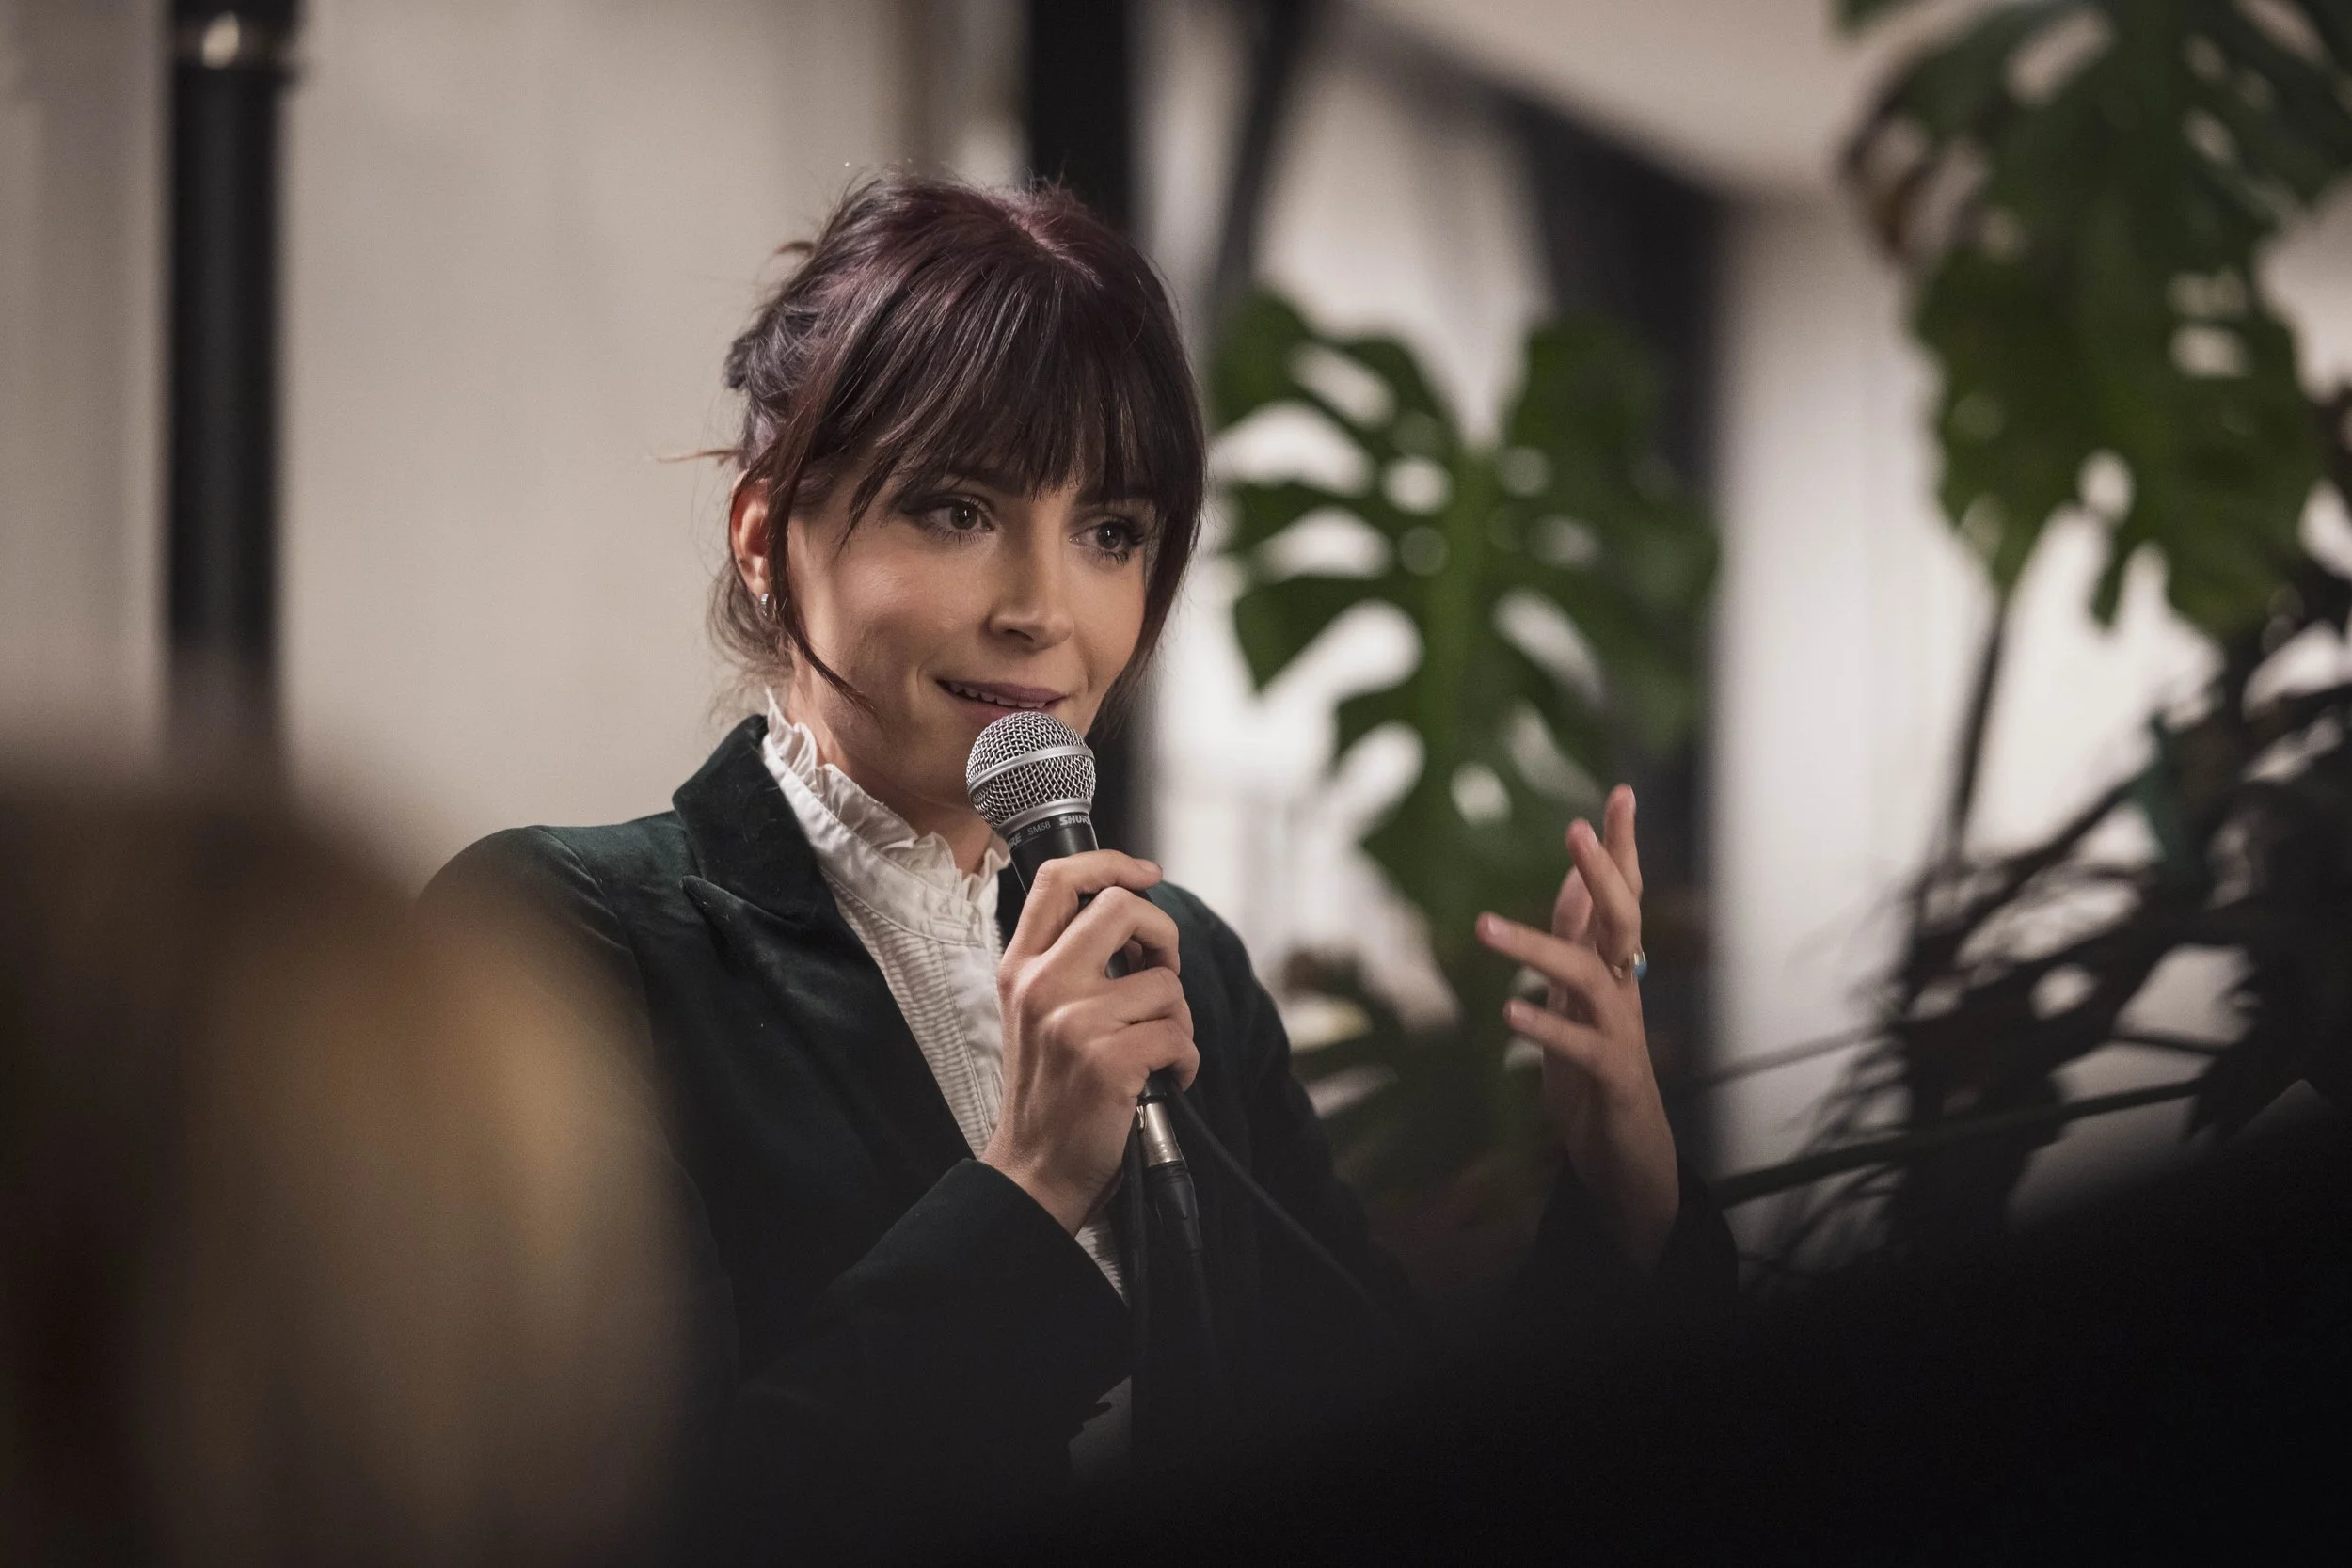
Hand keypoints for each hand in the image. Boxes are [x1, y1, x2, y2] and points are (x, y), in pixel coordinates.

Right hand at [984, 851, 1197, 1233]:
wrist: (1036, 1170)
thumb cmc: (1050, 1093)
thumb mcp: (1035, 1014)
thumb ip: (1069, 963)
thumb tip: (1135, 917)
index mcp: (1020, 968)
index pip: (1059, 880)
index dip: (1111, 862)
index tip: (1147, 874)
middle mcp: (1042, 985)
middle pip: (1121, 907)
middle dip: (1163, 935)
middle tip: (1162, 972)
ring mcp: (1074, 1021)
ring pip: (1164, 984)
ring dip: (1176, 1020)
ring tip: (1153, 1051)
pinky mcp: (1110, 1059)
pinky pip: (1179, 1035)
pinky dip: (1185, 1061)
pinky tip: (1164, 1079)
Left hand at [1475, 786, 1679, 1270]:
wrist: (1626, 1157)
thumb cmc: (1597, 1071)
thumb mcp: (1578, 998)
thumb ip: (1579, 940)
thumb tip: (1576, 881)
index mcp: (1614, 968)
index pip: (1621, 895)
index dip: (1621, 847)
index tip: (1619, 793)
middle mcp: (1624, 990)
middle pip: (1623, 919)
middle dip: (1604, 872)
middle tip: (1576, 828)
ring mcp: (1621, 1034)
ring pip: (1590, 977)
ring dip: (1538, 946)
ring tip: (1484, 926)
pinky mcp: (1611, 1079)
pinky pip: (1580, 1047)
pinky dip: (1545, 1026)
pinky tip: (1510, 1011)